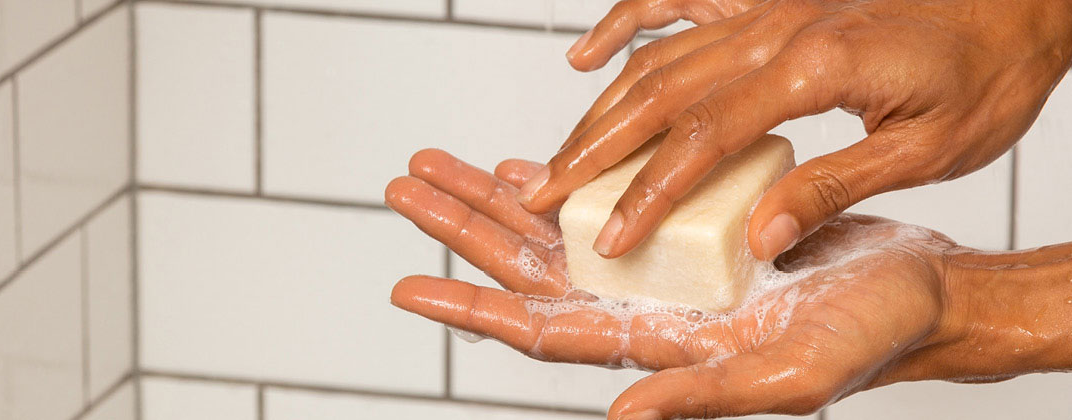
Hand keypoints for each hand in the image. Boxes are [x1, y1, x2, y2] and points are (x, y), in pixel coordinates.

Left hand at [385, 150, 968, 418]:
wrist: (914, 294)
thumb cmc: (866, 341)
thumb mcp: (790, 376)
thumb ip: (701, 397)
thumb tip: (621, 419)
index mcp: (654, 346)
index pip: (540, 328)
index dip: (472, 308)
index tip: (408, 287)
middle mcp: (641, 308)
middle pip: (527, 269)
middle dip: (463, 229)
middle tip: (404, 187)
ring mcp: (657, 269)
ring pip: (555, 231)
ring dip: (495, 199)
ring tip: (438, 165)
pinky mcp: (683, 233)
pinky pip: (604, 205)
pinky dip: (563, 186)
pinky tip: (526, 170)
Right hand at [518, 0, 1071, 261]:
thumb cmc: (988, 68)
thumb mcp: (928, 145)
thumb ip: (835, 185)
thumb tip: (760, 236)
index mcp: (814, 68)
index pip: (703, 141)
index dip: (645, 194)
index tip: (605, 236)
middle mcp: (776, 29)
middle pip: (657, 95)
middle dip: (592, 152)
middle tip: (543, 195)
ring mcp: (766, 7)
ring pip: (657, 56)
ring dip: (600, 109)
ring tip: (559, 155)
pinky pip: (676, 3)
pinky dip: (626, 25)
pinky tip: (589, 54)